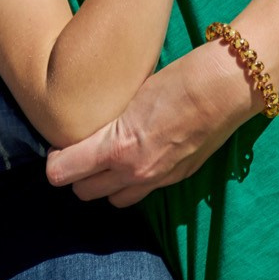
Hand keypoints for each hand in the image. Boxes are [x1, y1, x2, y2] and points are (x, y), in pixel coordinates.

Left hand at [46, 40, 255, 205]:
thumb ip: (107, 121)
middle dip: (76, 175)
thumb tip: (88, 127)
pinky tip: (137, 158)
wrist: (223, 89)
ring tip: (106, 159)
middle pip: (84, 192)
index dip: (55, 161)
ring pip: (114, 199)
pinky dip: (132, 182)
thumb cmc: (177, 80)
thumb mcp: (130, 95)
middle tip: (78, 152)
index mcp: (117, 147)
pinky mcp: (176, 179)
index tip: (57, 147)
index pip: (63, 172)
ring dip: (105, 184)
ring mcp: (157, 179)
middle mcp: (134, 171)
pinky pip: (142, 193)